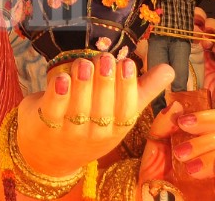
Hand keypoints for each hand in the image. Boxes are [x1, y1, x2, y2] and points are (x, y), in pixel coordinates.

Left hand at [15, 55, 173, 176]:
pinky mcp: (45, 125)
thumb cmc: (91, 126)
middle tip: (105, 58)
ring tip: (84, 63)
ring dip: (82, 84)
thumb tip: (169, 69)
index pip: (125, 112)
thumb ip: (142, 90)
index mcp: (116, 129)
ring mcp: (69, 132)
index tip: (127, 63)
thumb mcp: (118, 114)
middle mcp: (94, 134)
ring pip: (78, 109)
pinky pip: (52, 111)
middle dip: (104, 82)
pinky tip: (60, 77)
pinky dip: (57, 95)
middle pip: (102, 110)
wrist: (51, 156)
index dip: (127, 88)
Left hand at [139, 102, 214, 199]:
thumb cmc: (159, 175)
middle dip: (204, 139)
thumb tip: (177, 104)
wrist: (157, 200)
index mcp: (210, 137)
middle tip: (181, 152)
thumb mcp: (155, 147)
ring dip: (211, 157)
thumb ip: (163, 125)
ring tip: (189, 169)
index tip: (183, 122)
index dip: (207, 116)